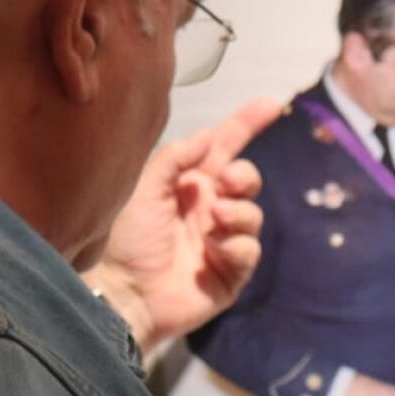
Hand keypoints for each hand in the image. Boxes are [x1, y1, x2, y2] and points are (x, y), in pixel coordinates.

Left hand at [83, 98, 282, 348]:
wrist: (123, 291)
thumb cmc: (126, 239)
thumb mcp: (144, 188)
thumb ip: (176, 157)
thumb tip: (210, 133)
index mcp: (189, 185)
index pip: (225, 148)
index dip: (247, 125)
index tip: (271, 104)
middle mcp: (209, 209)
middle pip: (247, 179)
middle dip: (243, 177)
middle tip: (224, 184)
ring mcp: (222, 241)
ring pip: (252, 214)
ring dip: (237, 213)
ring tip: (213, 221)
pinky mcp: (231, 272)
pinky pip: (249, 249)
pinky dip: (236, 245)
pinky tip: (213, 250)